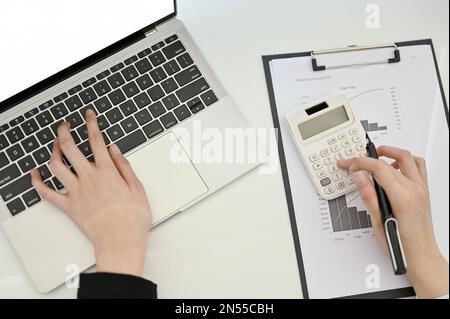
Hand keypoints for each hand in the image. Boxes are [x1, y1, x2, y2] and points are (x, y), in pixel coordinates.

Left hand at [31, 109, 151, 276]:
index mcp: (107, 171)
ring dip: (52, 151)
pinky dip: (37, 182)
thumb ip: (124, 166)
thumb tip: (115, 149)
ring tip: (54, 144)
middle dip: (65, 132)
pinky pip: (46, 193)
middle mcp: (89, 178)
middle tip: (65, 125)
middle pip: (70, 148)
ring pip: (56, 165)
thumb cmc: (132, 218)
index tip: (89, 115)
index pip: (96, 140)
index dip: (91, 123)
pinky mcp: (69, 206)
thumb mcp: (138, 188)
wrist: (121, 241)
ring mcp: (76, 192)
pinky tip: (35, 173)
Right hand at [338, 146, 448, 298]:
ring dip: (391, 152)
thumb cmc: (402, 244)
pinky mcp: (424, 191)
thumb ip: (368, 195)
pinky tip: (393, 167)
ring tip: (376, 156)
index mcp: (403, 197)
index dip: (360, 162)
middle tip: (355, 161)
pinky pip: (418, 166)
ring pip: (408, 158)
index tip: (349, 164)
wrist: (420, 255)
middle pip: (391, 160)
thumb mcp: (378, 222)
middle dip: (370, 157)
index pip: (379, 168)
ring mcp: (422, 189)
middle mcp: (415, 190)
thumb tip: (359, 176)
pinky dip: (405, 161)